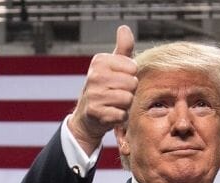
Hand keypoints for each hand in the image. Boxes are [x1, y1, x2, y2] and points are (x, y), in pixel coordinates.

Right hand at [68, 25, 136, 153]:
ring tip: (113, 104)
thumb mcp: (113, 66)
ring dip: (125, 105)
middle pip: (132, 83)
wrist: (87, 117)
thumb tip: (124, 28)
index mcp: (100, 61)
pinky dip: (120, 117)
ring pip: (128, 99)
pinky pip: (122, 115)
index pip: (133, 67)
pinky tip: (110, 114)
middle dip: (129, 92)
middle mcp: (94, 75)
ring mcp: (94, 94)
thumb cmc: (104, 88)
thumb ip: (123, 48)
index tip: (118, 80)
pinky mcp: (96, 113)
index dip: (130, 77)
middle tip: (116, 94)